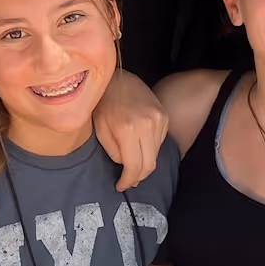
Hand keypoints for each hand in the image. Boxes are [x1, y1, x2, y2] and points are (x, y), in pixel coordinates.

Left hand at [93, 70, 170, 190]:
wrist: (118, 79)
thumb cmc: (103, 104)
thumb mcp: (99, 130)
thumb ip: (113, 152)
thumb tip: (126, 166)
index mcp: (127, 129)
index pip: (133, 166)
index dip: (127, 181)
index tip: (120, 186)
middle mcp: (147, 125)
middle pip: (149, 165)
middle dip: (138, 177)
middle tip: (128, 181)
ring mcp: (159, 120)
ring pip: (155, 155)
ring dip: (144, 164)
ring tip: (132, 165)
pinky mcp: (164, 117)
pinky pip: (160, 143)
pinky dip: (150, 150)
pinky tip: (139, 148)